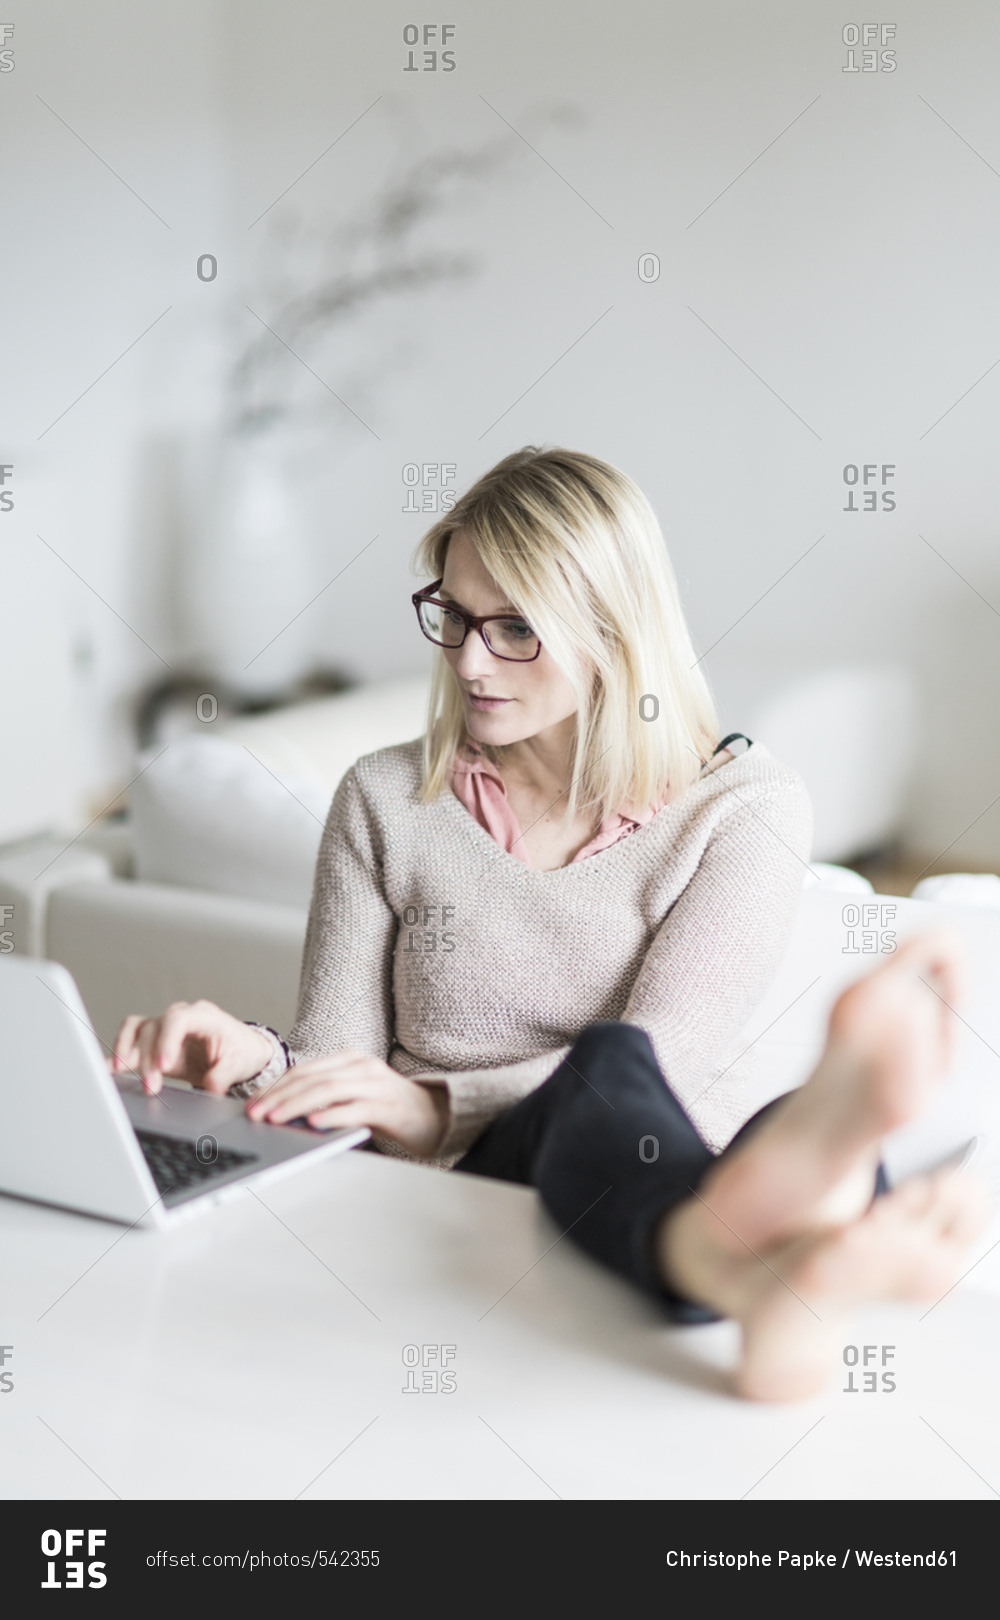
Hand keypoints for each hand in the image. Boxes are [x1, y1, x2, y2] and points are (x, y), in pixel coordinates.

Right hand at [111, 1000, 274, 1095]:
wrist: (240, 1050)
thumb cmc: (240, 1051)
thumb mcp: (239, 1063)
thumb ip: (224, 1074)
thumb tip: (210, 1086)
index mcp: (204, 1016)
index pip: (178, 1020)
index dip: (167, 1041)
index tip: (164, 1066)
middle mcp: (181, 1016)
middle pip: (155, 1029)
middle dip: (148, 1060)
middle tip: (151, 1087)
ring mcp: (166, 1027)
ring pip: (138, 1031)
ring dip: (129, 1052)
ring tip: (121, 1073)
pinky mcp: (156, 1040)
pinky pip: (132, 1037)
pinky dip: (120, 1050)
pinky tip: (109, 1067)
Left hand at [246, 1050, 449, 1157]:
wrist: (437, 1116)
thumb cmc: (390, 1109)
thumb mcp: (354, 1096)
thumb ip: (326, 1097)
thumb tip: (283, 1112)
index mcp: (350, 1060)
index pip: (304, 1069)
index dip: (276, 1086)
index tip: (253, 1103)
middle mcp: (362, 1066)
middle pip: (312, 1078)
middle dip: (279, 1096)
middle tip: (256, 1113)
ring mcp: (376, 1084)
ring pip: (328, 1090)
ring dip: (297, 1105)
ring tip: (276, 1118)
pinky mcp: (388, 1106)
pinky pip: (355, 1108)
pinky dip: (332, 1115)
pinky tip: (314, 1124)